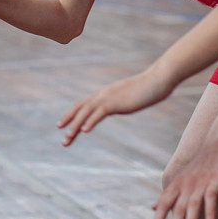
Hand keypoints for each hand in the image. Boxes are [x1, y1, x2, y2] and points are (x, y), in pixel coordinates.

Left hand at [57, 67, 174, 146]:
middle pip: (80, 108)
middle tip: (61, 136)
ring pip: (86, 112)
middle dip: (68, 121)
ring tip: (67, 138)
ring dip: (75, 125)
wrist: (157, 80)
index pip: (83, 103)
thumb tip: (119, 106)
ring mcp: (108, 98)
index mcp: (105, 93)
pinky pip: (100, 113)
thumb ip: (121, 101)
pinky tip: (84, 130)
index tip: (62, 124)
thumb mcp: (129, 97)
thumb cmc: (146, 89)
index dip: (72, 113)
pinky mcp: (116, 103)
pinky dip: (90, 121)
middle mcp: (103, 94)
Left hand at [151, 141, 217, 218]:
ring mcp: (200, 183)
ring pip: (193, 204)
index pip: (164, 203)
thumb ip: (168, 195)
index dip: (158, 218)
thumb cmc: (198, 165)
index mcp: (176, 185)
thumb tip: (153, 208)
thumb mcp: (180, 179)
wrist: (217, 144)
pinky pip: (211, 196)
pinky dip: (210, 208)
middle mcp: (186, 185)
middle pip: (178, 208)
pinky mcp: (215, 181)